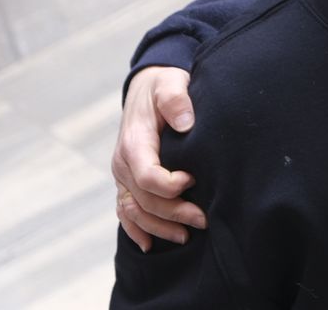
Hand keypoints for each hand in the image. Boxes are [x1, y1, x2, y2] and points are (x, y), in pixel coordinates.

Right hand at [111, 66, 206, 251]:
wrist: (147, 87)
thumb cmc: (162, 86)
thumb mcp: (170, 83)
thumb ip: (176, 100)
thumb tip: (186, 122)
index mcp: (134, 142)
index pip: (147, 175)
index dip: (170, 185)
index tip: (194, 180)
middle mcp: (123, 163)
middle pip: (144, 199)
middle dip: (174, 212)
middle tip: (205, 219)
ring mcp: (123, 175)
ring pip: (134, 211)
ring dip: (159, 227)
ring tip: (187, 236)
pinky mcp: (127, 180)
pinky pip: (124, 210)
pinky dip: (135, 229)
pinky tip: (149, 244)